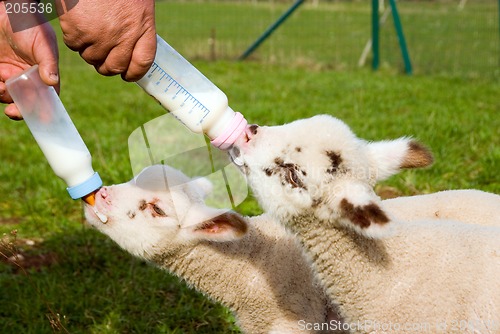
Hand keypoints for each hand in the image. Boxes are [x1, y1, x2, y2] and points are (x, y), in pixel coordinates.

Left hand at [0, 1, 58, 119]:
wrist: (4, 10)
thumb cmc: (29, 23)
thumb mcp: (43, 42)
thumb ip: (48, 62)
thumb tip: (52, 82)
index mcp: (44, 74)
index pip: (48, 97)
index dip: (45, 111)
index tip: (40, 119)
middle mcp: (29, 78)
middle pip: (27, 102)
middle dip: (21, 109)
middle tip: (14, 111)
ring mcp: (10, 75)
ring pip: (8, 96)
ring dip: (4, 97)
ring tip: (1, 86)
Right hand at [58, 0, 156, 80]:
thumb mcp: (137, 5)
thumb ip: (137, 28)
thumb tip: (131, 54)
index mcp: (143, 25)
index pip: (143, 62)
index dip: (134, 73)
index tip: (127, 74)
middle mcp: (124, 34)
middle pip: (114, 67)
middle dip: (107, 66)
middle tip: (102, 56)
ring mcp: (101, 35)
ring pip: (91, 58)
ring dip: (88, 49)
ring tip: (89, 30)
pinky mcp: (78, 30)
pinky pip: (73, 45)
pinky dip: (73, 37)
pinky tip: (77, 21)